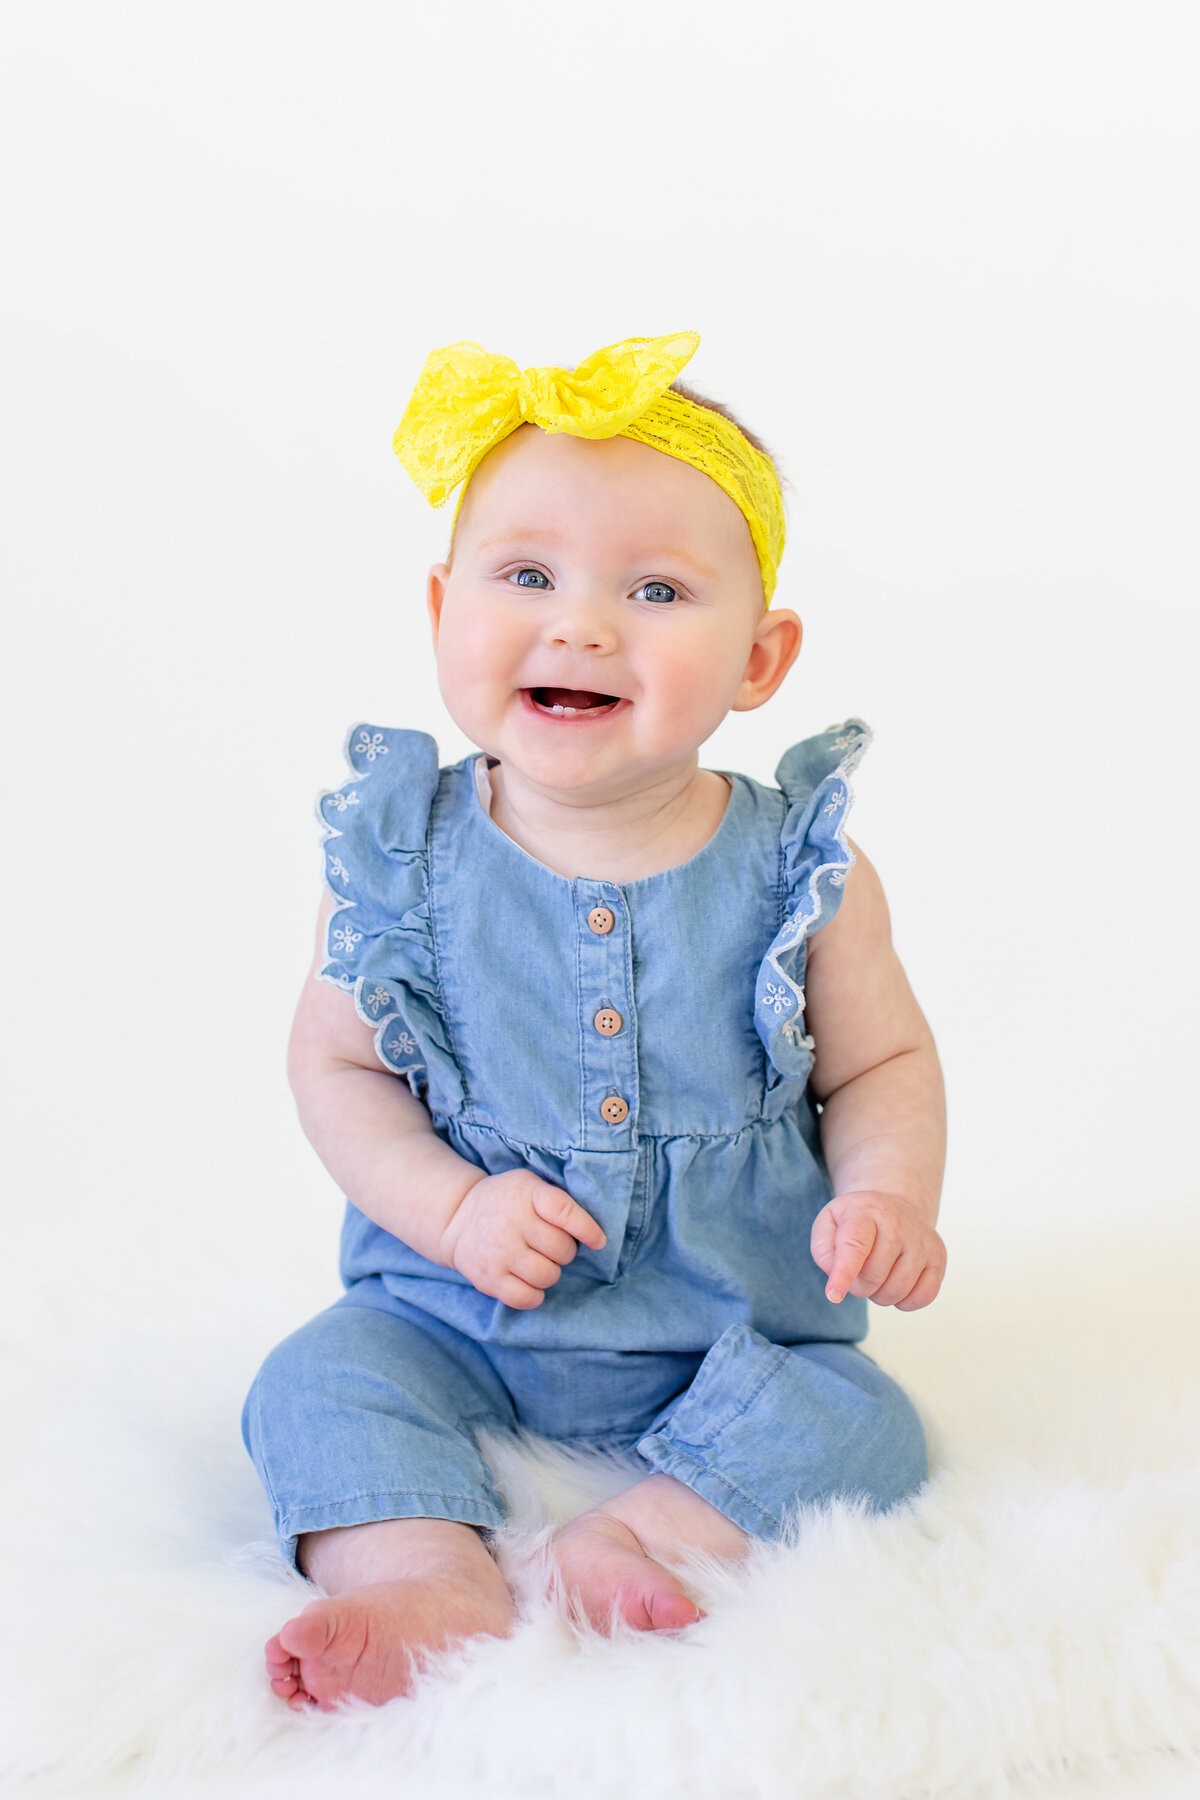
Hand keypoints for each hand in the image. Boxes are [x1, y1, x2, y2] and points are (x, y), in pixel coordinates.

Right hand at [438, 1169, 606, 1309]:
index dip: (587, 1229)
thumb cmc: (506, 1201)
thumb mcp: (529, 1184)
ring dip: (550, 1272)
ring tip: (538, 1261)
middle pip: (562, 1250)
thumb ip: (558, 1199)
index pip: (565, 1212)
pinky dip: (535, 1295)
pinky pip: (527, 1298)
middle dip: (564, 1251)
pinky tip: (529, 1281)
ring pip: (548, 1276)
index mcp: (527, 1193)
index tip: (598, 1241)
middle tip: (550, 1246)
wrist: (457, 1218)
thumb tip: (595, 1233)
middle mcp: (512, 1222)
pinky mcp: (488, 1279)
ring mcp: (499, 1252)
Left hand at [810, 1190, 945, 1310]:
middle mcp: (898, 1223)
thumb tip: (838, 1276)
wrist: (895, 1208)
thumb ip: (823, 1250)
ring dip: (879, 1295)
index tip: (833, 1295)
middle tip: (858, 1273)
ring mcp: (922, 1240)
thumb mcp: (829, 1223)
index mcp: (865, 1212)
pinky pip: (922, 1297)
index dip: (843, 1273)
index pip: (854, 1245)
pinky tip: (896, 1284)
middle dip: (858, 1286)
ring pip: (897, 1291)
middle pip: (873, 1277)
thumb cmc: (856, 1222)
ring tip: (877, 1276)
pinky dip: (905, 1302)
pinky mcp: (938, 1258)